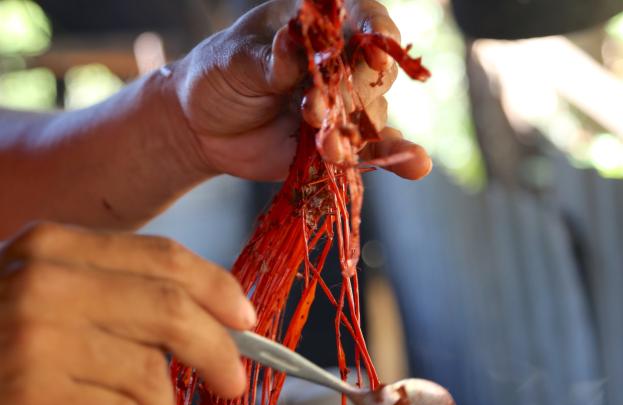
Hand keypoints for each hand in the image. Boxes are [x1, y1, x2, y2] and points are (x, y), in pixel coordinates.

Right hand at [0, 223, 253, 404]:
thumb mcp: (48, 300)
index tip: (243, 317)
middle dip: (217, 350)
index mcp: (55, 248)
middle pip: (171, 310)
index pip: (163, 257)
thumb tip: (207, 320)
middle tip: (231, 380)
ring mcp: (34, 338)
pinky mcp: (31, 396)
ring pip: (151, 375)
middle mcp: (44, 282)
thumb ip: (117, 298)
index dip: (217, 287)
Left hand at [170, 0, 430, 180]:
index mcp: (321, 25)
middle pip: (376, 73)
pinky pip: (374, 149)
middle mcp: (342, 62)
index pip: (365, 20)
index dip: (376, 36)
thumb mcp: (236, 60)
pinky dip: (396, 158)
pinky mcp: (340, 141)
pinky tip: (417, 164)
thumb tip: (292, 44)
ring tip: (325, 147)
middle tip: (313, 109)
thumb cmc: (219, 75)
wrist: (203, 127)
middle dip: (351, 95)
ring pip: (371, 116)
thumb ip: (269, 58)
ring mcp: (343, 105)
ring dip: (354, 133)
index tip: (371, 58)